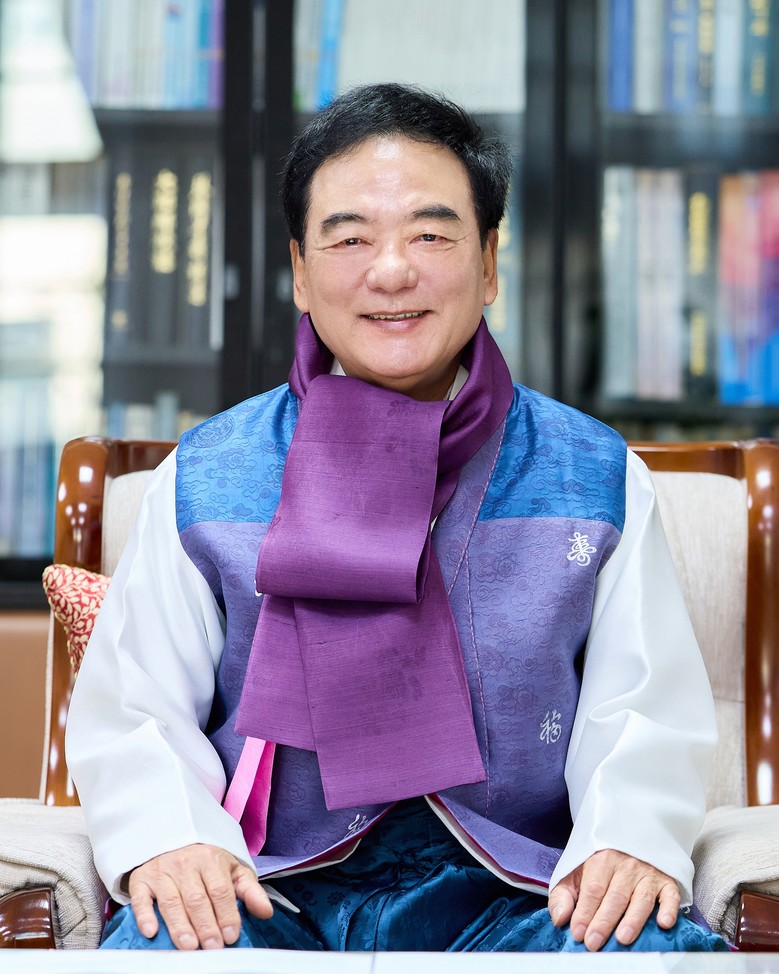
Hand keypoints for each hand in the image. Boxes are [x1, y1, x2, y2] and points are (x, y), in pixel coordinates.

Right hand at [128, 843, 272, 949]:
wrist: (173, 840)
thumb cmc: (206, 863)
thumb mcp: (232, 870)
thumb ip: (249, 891)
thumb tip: (266, 912)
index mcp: (210, 860)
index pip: (220, 889)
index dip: (226, 913)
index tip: (231, 935)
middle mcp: (185, 863)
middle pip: (196, 898)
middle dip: (205, 925)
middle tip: (213, 948)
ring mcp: (162, 871)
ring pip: (171, 901)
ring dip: (180, 926)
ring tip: (189, 947)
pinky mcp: (141, 879)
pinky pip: (141, 898)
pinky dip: (145, 914)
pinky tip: (151, 931)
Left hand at [547, 849, 679, 950]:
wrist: (629, 834)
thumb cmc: (599, 863)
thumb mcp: (575, 872)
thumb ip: (563, 895)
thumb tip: (560, 918)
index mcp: (601, 860)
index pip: (593, 889)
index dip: (585, 912)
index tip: (578, 932)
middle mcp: (626, 865)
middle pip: (615, 896)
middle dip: (604, 921)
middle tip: (594, 942)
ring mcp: (648, 873)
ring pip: (641, 898)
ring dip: (633, 918)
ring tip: (623, 938)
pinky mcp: (667, 881)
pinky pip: (670, 894)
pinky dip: (669, 908)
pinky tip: (664, 922)